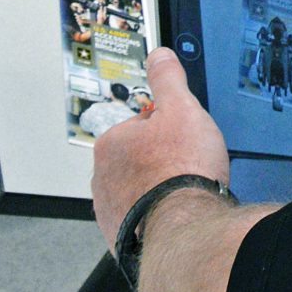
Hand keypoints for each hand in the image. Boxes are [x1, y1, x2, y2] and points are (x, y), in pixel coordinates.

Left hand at [92, 47, 229, 252]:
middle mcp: (102, 176)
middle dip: (163, 159)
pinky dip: (158, 214)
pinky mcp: (119, 235)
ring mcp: (109, 209)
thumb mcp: (182, 108)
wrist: (185, 226)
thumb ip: (168, 78)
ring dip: (160, 188)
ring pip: (141, 188)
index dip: (171, 128)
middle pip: (141, 157)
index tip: (186, 138)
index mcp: (112, 142)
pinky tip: (178, 211)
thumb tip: (159, 56)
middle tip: (190, 164)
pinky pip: (141, 216)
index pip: (144, 124)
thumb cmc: (183, 168)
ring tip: (187, 190)